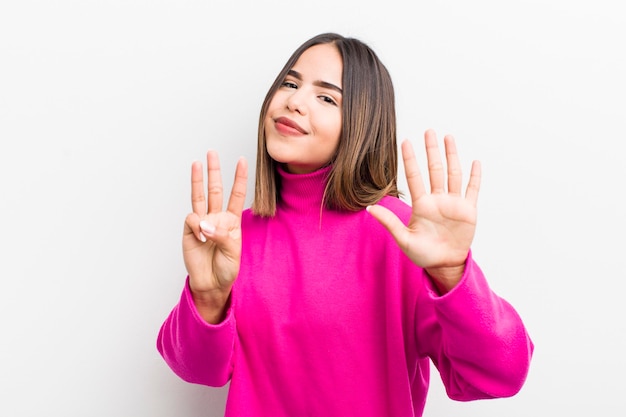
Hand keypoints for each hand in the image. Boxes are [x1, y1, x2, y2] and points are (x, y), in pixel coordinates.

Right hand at [182, 151, 247, 320]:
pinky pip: (192, 220)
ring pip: (200, 197)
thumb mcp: (232, 252)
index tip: (242, 160)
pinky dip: (196, 226)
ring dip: (198, 180)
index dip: (239, 178)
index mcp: (232, 221)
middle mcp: (217, 218)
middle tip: (212, 153)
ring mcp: (202, 223)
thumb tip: (203, 223)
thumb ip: (221, 235)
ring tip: (196, 163)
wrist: (212, 283)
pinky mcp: (189, 231)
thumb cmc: (226, 268)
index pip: (237, 195)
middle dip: (214, 172)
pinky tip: (200, 238)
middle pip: (216, 190)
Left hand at [367, 129, 480, 292]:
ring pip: (453, 174)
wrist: (444, 265)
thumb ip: (389, 222)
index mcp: (421, 205)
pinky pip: (472, 190)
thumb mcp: (404, 239)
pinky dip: (474, 177)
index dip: (410, 160)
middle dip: (432, 150)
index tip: (405, 141)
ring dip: (452, 155)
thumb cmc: (423, 254)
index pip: (414, 177)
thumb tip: (369, 209)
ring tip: (448, 137)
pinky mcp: (468, 210)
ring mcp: (453, 203)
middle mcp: (437, 200)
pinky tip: (475, 162)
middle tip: (428, 131)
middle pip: (434, 169)